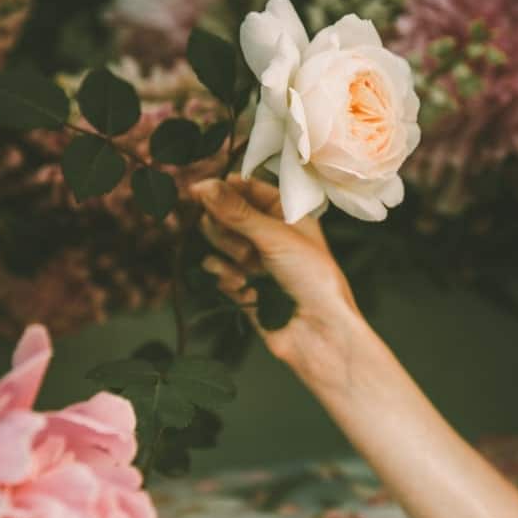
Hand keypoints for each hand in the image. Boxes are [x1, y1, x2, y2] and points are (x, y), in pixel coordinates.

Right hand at [189, 174, 360, 375]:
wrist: (318, 332)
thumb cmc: (313, 278)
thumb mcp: (275, 236)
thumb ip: (236, 211)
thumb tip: (203, 185)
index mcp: (285, 212)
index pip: (245, 187)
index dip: (222, 189)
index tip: (198, 191)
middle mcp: (267, 231)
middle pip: (223, 213)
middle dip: (227, 230)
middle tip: (245, 248)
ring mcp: (252, 258)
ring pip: (216, 240)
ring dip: (227, 254)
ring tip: (250, 271)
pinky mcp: (240, 283)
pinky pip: (215, 269)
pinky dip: (225, 277)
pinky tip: (244, 288)